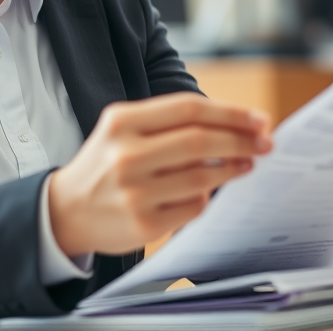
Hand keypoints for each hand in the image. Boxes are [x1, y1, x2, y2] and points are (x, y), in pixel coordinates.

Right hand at [48, 93, 271, 256]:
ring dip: (233, 168)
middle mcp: (125, 154)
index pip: (188, 109)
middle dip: (241, 140)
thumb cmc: (106, 163)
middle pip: (199, 140)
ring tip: (246, 163)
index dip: (230, 112)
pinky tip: (209, 189)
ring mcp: (134, 191)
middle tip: (265, 142)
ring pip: (201, 175)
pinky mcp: (143, 224)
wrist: (66, 210)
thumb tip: (236, 123)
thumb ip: (170, 122)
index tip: (259, 119)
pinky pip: (193, 206)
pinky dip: (207, 196)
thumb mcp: (123, 129)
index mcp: (122, 121)